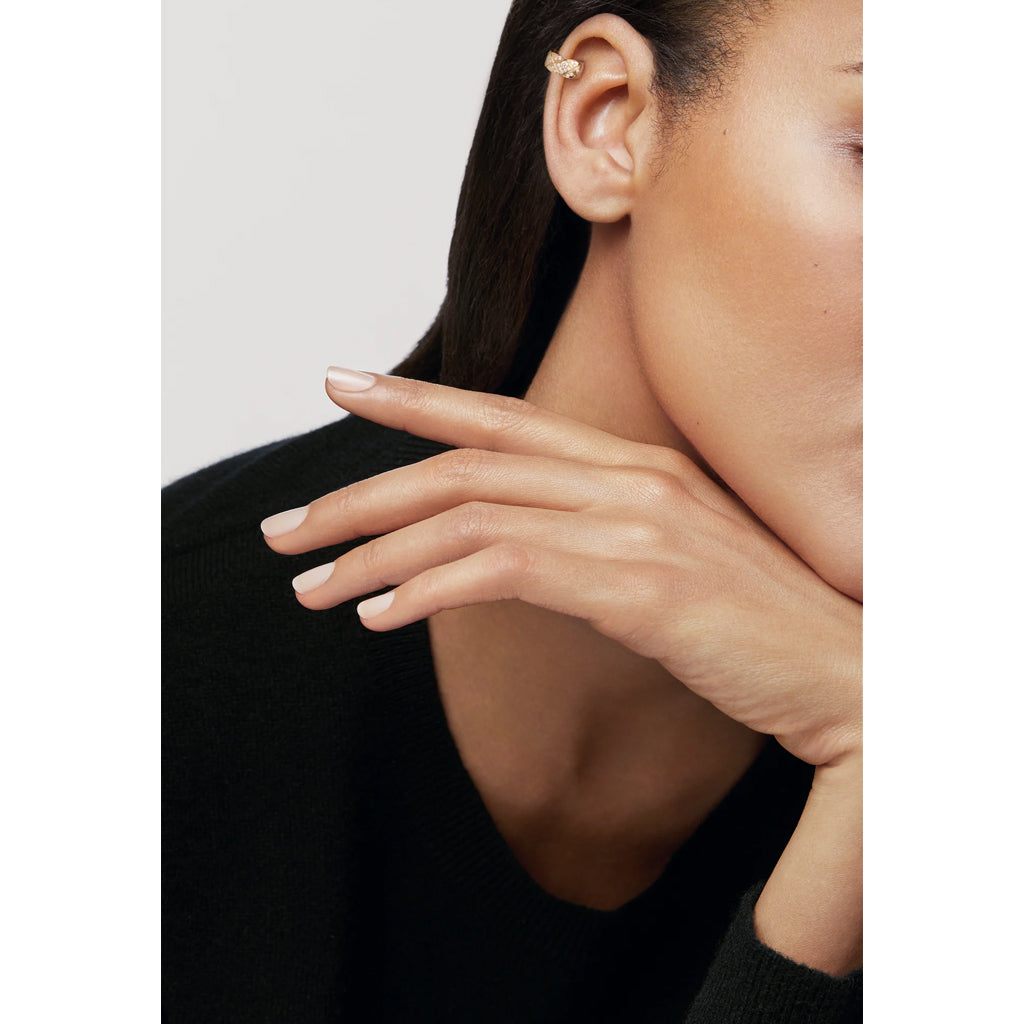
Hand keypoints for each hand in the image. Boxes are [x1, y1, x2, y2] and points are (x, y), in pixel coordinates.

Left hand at [261, 368, 861, 767]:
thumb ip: (598, 540)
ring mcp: (631, 523)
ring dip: (374, 554)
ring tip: (312, 589)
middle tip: (286, 529)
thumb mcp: (669, 560)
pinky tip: (380, 616)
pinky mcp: (632, 582)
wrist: (848, 670)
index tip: (343, 389)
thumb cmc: (757, 623)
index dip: (415, 401)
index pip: (502, 417)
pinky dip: (428, 589)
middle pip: (462, 465)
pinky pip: (500, 569)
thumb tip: (519, 554)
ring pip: (466, 516)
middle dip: (360, 493)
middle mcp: (626, 477)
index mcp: (633, 464)